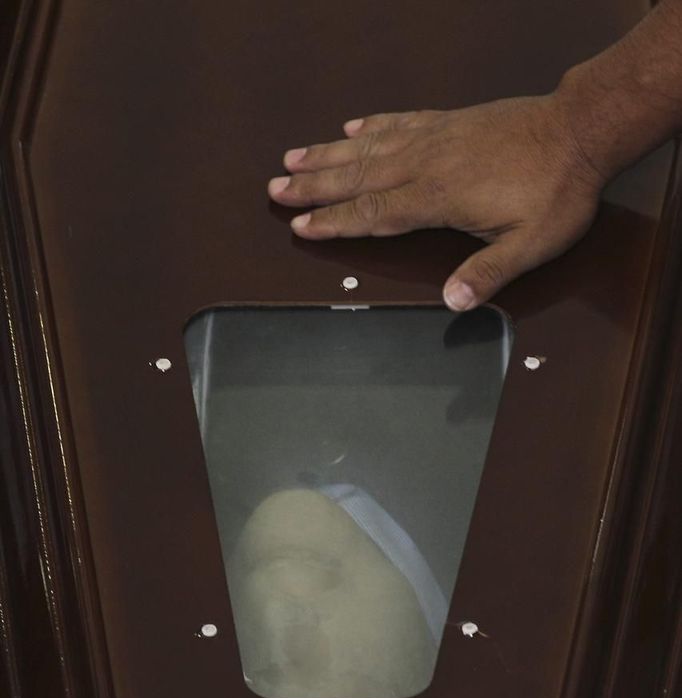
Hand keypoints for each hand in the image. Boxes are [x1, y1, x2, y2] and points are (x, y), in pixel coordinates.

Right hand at [268, 95, 604, 309]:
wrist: (581, 131)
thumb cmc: (557, 192)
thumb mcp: (531, 245)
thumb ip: (488, 272)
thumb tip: (453, 302)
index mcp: (439, 196)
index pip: (374, 212)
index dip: (335, 221)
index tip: (300, 226)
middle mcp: (427, 161)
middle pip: (358, 176)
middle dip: (314, 185)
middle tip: (275, 188)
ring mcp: (436, 136)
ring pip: (369, 145)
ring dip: (329, 152)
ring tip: (293, 156)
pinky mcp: (449, 120)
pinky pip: (399, 120)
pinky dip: (371, 124)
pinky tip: (351, 126)